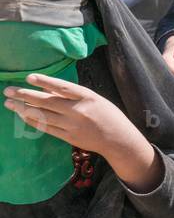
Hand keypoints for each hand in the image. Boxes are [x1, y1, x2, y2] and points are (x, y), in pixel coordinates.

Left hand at [4, 74, 163, 192]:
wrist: (118, 139)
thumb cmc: (109, 115)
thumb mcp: (95, 99)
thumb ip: (74, 95)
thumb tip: (50, 89)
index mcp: (87, 97)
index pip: (62, 87)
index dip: (44, 82)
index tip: (29, 77)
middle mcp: (78, 110)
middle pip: (47, 101)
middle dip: (25, 95)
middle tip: (8, 90)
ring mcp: (72, 125)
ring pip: (43, 115)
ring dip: (23, 108)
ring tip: (9, 103)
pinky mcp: (68, 137)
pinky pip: (46, 128)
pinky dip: (33, 121)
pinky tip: (22, 115)